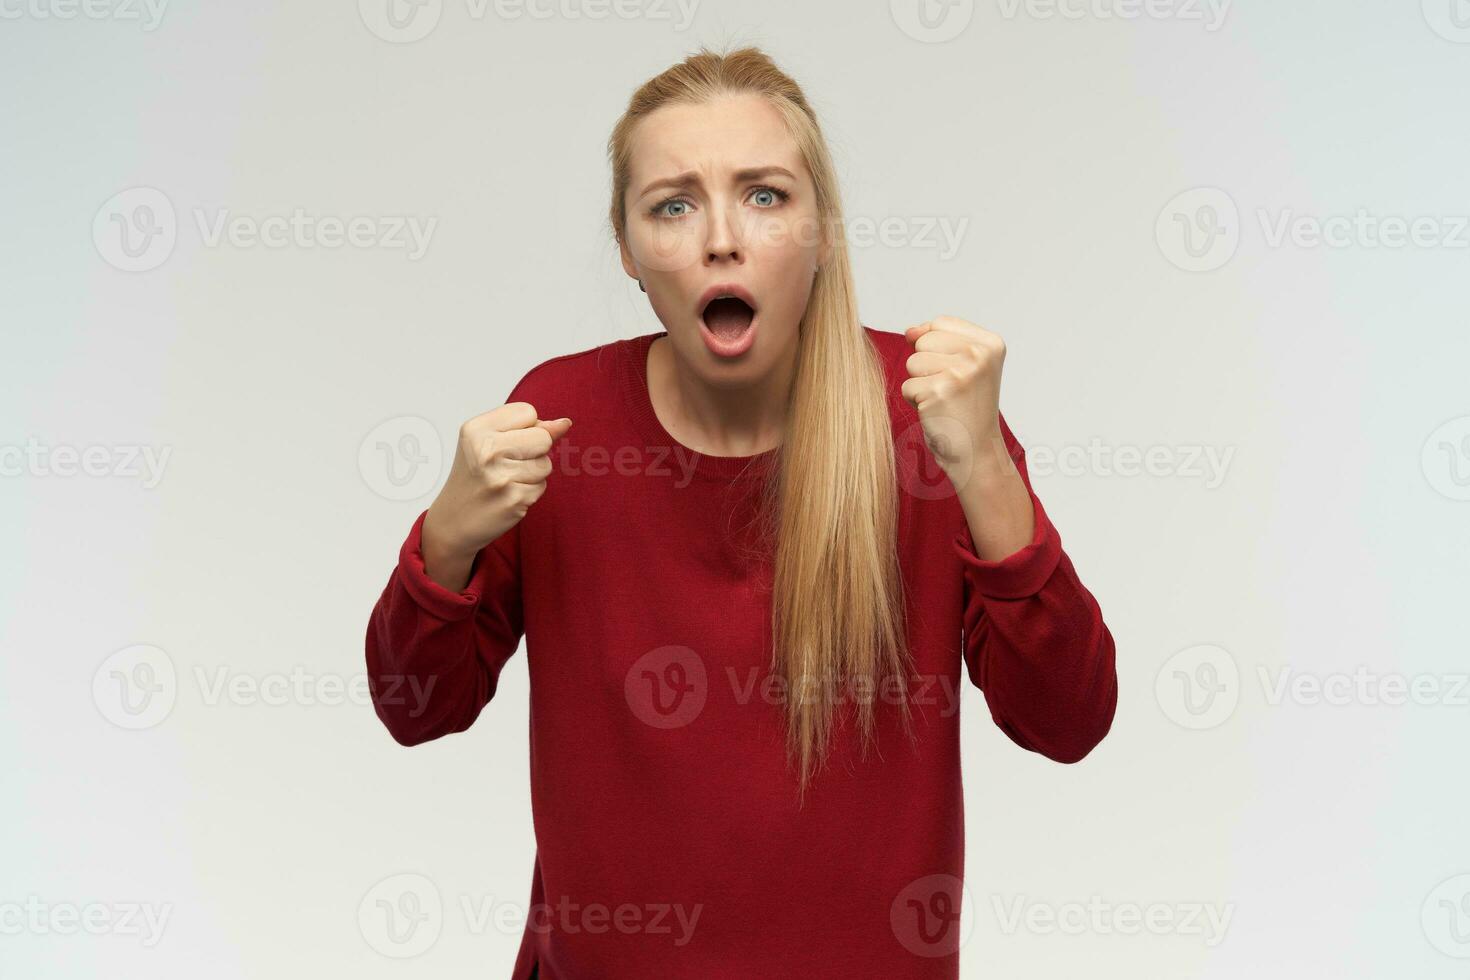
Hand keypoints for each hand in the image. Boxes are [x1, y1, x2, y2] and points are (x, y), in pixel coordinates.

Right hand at [421, 403, 571, 590]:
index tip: (504, 443)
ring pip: (546, 464)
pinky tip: (508, 495)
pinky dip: (530, 491)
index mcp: (476, 429)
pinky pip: (542, 486)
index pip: (528, 412)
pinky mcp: (514, 499)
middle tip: (507, 464)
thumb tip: (565, 423)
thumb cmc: (474, 477)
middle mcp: (486, 451)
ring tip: (507, 480)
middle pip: (543, 437)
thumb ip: (529, 428)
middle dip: (534, 450)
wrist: (453, 521)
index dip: (524, 428)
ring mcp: (501, 477)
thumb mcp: (489, 441)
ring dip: (533, 473)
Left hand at [900, 316, 1010, 481]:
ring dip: (920, 384)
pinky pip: (907, 385)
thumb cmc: (966, 409)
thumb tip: (909, 331)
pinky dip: (915, 401)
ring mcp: (961, 372)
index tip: (956, 373)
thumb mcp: (964, 366)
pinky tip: (937, 411)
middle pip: (924, 341)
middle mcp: (980, 355)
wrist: (976, 452)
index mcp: (991, 343)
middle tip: (950, 390)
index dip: (936, 347)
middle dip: (927, 366)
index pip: (941, 323)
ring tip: (943, 400)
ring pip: (913, 362)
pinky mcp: (940, 391)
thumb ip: (938, 339)